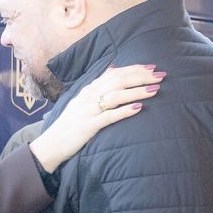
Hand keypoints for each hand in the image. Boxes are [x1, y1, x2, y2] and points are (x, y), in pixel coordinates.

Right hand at [29, 64, 164, 172]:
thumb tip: (114, 68)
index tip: (152, 68)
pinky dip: (124, 111)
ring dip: (137, 91)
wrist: (51, 144)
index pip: (115, 73)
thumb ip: (97, 85)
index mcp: (89, 89)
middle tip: (161, 75)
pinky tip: (139, 108)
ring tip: (155, 90)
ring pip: (116, 96)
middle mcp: (88, 97)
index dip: (134, 69)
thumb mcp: (82, 99)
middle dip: (141, 77)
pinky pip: (109, 116)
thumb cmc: (70, 124)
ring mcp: (88, 111)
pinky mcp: (88, 126)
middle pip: (118, 81)